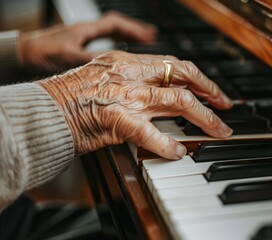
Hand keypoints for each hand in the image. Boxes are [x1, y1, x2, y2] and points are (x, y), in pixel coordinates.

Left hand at [19, 12, 157, 72]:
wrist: (22, 56)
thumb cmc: (41, 54)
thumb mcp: (71, 58)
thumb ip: (95, 60)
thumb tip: (118, 65)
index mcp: (86, 30)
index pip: (116, 24)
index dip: (135, 30)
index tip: (150, 36)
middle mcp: (85, 31)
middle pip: (115, 26)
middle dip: (134, 30)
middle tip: (151, 36)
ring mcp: (81, 37)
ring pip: (109, 33)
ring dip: (126, 36)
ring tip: (141, 42)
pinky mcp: (76, 45)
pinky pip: (101, 41)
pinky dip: (114, 45)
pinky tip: (118, 52)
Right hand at [37, 51, 232, 158]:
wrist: (46, 111)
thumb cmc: (72, 96)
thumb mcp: (106, 74)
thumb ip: (133, 78)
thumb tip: (160, 89)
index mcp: (127, 62)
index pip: (173, 63)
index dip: (198, 76)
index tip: (211, 88)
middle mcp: (131, 75)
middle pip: (183, 77)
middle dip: (211, 91)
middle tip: (225, 106)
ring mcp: (127, 97)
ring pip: (178, 101)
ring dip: (204, 118)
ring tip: (218, 131)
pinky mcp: (118, 121)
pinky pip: (153, 134)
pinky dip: (169, 145)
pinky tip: (179, 153)